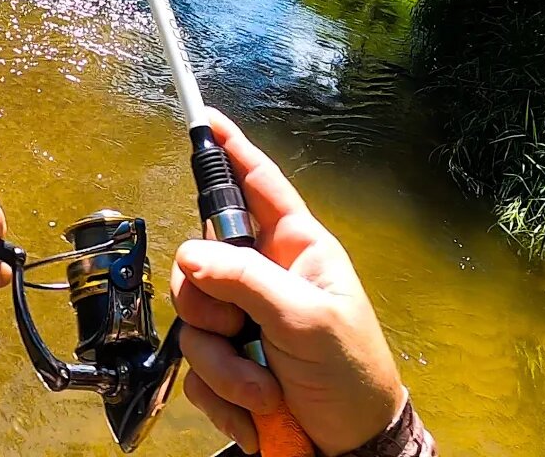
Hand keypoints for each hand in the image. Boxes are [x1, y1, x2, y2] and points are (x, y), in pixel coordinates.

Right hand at [171, 109, 405, 455]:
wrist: (350, 449)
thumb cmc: (353, 376)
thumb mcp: (308, 320)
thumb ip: (248, 281)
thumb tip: (191, 254)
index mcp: (296, 251)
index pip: (259, 186)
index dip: (232, 151)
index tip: (205, 120)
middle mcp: (263, 279)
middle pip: (199, 261)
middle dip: (210, 307)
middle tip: (237, 328)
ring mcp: (242, 323)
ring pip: (192, 323)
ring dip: (225, 367)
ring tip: (267, 389)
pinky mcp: (228, 365)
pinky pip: (195, 370)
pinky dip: (223, 397)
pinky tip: (258, 410)